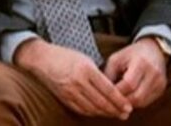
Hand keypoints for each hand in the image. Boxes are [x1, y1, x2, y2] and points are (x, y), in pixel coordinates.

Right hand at [15, 39, 132, 118]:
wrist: (42, 60)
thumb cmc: (65, 56)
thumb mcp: (85, 59)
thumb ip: (98, 74)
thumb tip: (113, 90)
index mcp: (86, 69)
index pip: (107, 89)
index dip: (119, 100)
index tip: (129, 106)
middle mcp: (78, 82)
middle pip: (101, 101)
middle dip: (115, 110)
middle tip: (126, 114)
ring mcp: (70, 92)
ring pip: (92, 108)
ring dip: (105, 113)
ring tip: (116, 115)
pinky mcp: (64, 98)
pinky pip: (81, 109)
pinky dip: (92, 113)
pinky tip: (100, 113)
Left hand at [103, 37, 167, 108]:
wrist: (153, 50)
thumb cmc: (130, 55)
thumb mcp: (116, 59)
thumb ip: (108, 75)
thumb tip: (102, 94)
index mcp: (141, 63)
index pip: (128, 84)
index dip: (116, 93)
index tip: (105, 96)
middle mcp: (154, 73)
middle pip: (136, 97)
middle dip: (121, 102)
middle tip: (110, 103)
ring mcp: (160, 82)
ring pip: (141, 102)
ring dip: (128, 105)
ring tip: (116, 103)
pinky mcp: (161, 89)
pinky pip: (146, 102)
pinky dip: (135, 103)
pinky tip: (127, 100)